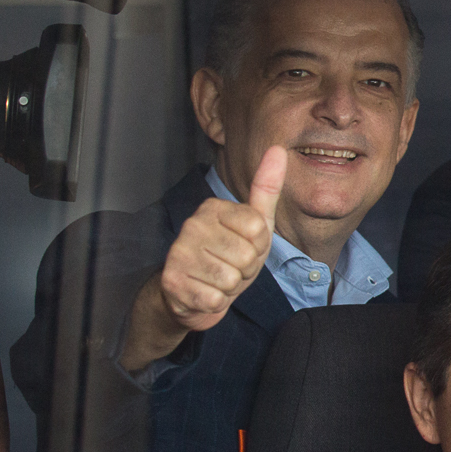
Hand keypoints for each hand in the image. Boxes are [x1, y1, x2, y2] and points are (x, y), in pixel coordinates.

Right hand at [148, 146, 287, 334]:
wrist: (192, 293)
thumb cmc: (229, 255)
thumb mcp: (254, 223)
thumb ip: (266, 189)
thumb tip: (278, 149)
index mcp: (212, 207)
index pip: (258, 229)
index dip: (258, 246)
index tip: (243, 246)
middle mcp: (191, 225)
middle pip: (248, 256)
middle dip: (245, 269)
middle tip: (229, 266)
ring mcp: (178, 254)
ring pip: (232, 279)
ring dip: (230, 286)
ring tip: (217, 279)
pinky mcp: (172, 283)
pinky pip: (216, 299)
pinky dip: (216, 302)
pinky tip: (204, 293)